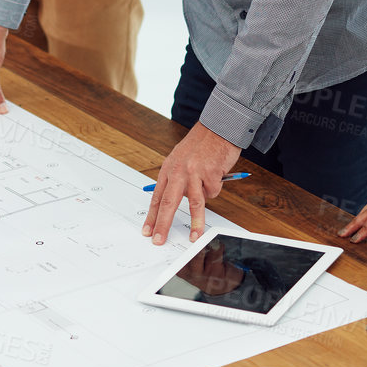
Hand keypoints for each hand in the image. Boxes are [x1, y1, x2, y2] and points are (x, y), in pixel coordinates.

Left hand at [142, 123, 241, 243]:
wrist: (218, 126)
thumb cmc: (200, 144)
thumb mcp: (181, 159)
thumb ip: (177, 179)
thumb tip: (176, 202)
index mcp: (168, 168)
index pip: (157, 196)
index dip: (152, 215)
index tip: (147, 230)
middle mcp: (179, 170)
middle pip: (168, 202)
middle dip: (162, 224)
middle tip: (158, 240)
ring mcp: (194, 172)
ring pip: (194, 203)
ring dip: (196, 223)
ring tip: (195, 237)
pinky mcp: (210, 173)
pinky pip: (213, 192)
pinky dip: (215, 188)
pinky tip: (216, 175)